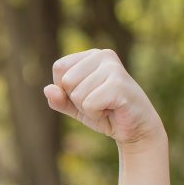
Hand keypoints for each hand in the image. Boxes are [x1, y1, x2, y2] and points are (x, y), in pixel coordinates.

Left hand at [44, 48, 163, 148]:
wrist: (135, 129)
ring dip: (88, 109)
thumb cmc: (104, 113)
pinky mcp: (119, 84)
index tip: (86, 94)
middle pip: (66, 81)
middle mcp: (103, 55)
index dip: (65, 89)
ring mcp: (113, 68)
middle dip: (77, 100)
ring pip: (77, 94)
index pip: (59, 68)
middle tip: (99, 102)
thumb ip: (58, 99)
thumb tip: (48, 89)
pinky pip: (89, 104)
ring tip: (107, 106)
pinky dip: (96, 114)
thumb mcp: (74, 107)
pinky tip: (112, 110)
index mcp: (91, 56)